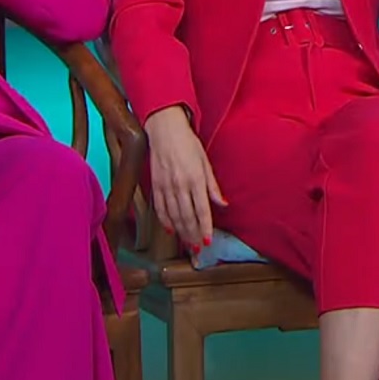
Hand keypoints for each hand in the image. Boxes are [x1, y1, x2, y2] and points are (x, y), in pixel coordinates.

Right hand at [143, 107, 225, 252]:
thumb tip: (223, 204)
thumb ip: (212, 186)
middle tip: (198, 249)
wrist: (164, 130)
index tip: (208, 241)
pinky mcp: (155, 185)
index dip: (205, 227)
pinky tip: (171, 231)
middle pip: (187, 217)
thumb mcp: (205, 162)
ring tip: (187, 244)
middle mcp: (180, 185)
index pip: (202, 210)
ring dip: (181, 232)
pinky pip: (160, 208)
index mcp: (195, 179)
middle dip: (193, 235)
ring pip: (173, 216)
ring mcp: (166, 186)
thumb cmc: (188, 144)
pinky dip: (165, 221)